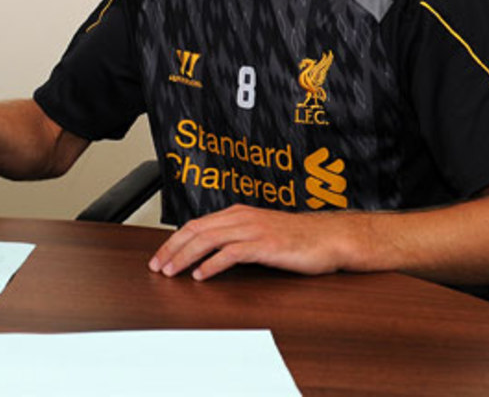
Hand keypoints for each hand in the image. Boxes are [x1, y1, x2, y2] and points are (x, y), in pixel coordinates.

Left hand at [147, 204, 356, 279]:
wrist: (331, 238)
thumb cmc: (299, 239)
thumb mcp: (261, 234)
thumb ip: (237, 239)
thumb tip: (209, 254)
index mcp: (238, 214)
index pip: (196, 224)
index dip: (174, 241)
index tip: (160, 256)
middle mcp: (243, 218)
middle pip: (196, 230)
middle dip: (172, 248)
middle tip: (157, 266)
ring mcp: (254, 230)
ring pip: (209, 239)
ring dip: (186, 256)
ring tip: (172, 271)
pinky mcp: (266, 245)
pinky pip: (232, 253)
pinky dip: (213, 264)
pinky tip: (202, 275)